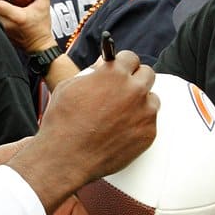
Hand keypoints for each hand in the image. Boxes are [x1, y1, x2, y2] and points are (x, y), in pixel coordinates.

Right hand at [8, 51, 158, 212]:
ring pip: (152, 99)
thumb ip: (93, 72)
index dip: (123, 64)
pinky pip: (149, 122)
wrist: (65, 157)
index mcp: (114, 73)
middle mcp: (133, 90)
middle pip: (147, 74)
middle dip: (135, 79)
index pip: (131, 57)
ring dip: (140, 103)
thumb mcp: (70, 86)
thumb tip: (103, 66)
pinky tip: (121, 131)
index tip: (120, 70)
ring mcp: (144, 112)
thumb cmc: (63, 121)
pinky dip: (139, 124)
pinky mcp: (148, 133)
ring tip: (121, 114)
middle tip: (123, 90)